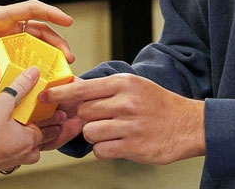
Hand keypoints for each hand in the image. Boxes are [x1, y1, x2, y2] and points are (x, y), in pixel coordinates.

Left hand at [0, 0, 74, 85]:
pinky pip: (15, 63)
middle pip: (37, 31)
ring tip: (52, 73)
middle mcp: (4, 27)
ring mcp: (2, 42)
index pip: (31, 9)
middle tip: (67, 58)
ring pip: (30, 48)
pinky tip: (18, 82)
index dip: (51, 13)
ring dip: (41, 60)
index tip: (68, 21)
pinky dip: (18, 72)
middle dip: (54, 43)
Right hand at [0, 67, 46, 174]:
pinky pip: (9, 149)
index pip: (51, 129)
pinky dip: (9, 140)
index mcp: (29, 140)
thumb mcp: (2, 104)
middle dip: (43, 129)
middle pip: (40, 140)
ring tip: (22, 124)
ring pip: (24, 147)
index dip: (56, 118)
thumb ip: (19, 87)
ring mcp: (9, 158)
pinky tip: (2, 131)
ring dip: (24, 135)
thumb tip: (32, 75)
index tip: (61, 112)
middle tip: (45, 118)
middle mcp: (22, 152)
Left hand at [39, 73, 203, 164]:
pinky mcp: (133, 146)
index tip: (45, 97)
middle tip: (101, 119)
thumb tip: (72, 87)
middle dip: (86, 118)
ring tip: (114, 132)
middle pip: (83, 112)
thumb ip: (105, 89)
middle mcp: (126, 102)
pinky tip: (119, 143)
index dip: (60, 94)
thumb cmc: (158, 105)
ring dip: (96, 135)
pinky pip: (100, 150)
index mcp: (124, 84)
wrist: (189, 125)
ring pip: (89, 132)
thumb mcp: (134, 86)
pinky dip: (105, 149)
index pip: (82, 88)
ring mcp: (130, 125)